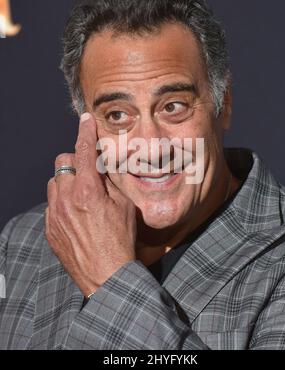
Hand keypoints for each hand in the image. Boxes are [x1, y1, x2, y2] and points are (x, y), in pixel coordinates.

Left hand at [45, 113, 136, 297]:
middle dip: (74, 161)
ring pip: (54, 182)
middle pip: (62, 161)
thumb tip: (101, 165)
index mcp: (87, 191)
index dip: (85, 132)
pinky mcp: (50, 227)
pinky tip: (77, 215)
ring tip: (82, 196)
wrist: (106, 274)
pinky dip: (62, 201)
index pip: (83, 150)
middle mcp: (66, 199)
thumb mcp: (125, 206)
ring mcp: (55, 214)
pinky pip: (51, 203)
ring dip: (67, 182)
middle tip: (89, 172)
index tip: (85, 120)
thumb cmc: (121, 240)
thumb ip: (110, 181)